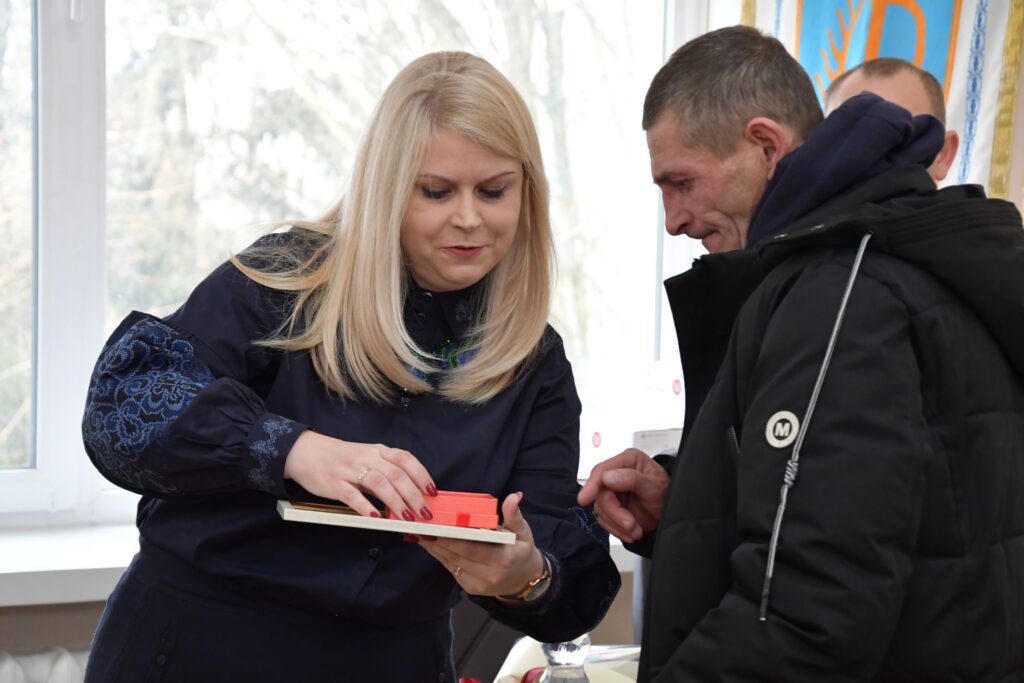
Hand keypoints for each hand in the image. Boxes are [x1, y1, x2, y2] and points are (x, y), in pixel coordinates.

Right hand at [283, 430, 436, 519]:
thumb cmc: (341, 458)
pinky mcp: (334, 483)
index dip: (421, 475)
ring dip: (395, 502)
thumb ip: (387, 472)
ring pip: (378, 483)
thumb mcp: (367, 458)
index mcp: (378, 451)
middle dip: (413, 495)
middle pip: (396, 474)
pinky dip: (365, 506)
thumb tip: (411, 494)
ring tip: (406, 517)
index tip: (432, 491)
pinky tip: (375, 517)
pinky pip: (352, 495)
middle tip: (424, 512)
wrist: (306, 451)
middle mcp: (367, 457)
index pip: (405, 459)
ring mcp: (350, 470)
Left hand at [415, 492, 545, 596]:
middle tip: (421, 525)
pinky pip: (451, 569)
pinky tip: (428, 543)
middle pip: (457, 555)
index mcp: (503, 558)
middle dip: (437, 540)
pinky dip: (439, 555)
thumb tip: (514, 496)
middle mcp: (489, 574)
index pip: (473, 548)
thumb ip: (515, 514)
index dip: (452, 539)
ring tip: (418, 532)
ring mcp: (478, 583)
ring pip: (450, 562)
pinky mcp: (469, 587)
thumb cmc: (522, 552)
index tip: (437, 526)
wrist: (524, 580)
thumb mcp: (523, 531)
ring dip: (433, 547)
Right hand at [577, 448, 669, 542]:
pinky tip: (632, 532)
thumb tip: (608, 477)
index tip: (584, 499)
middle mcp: (616, 474)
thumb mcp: (655, 486)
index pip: (602, 471)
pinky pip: (605, 521)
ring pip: (601, 510)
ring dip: (618, 524)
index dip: (591, 485)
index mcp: (627, 461)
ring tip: (636, 530)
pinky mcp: (612, 508)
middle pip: (600, 494)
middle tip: (631, 524)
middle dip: (615, 513)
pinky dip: (618, 530)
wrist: (672, 513)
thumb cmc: (667, 493)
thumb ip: (632, 479)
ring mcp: (613, 492)